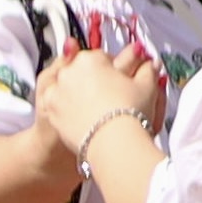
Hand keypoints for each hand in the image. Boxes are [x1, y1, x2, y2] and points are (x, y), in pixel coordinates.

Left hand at [36, 45, 163, 155]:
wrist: (114, 144)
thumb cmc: (128, 114)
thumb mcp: (146, 86)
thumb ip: (147, 71)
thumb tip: (150, 65)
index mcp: (90, 59)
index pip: (101, 57)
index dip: (113, 70)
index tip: (119, 80)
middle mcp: (69, 72)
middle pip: (81, 71)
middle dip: (93, 81)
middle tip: (109, 95)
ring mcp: (57, 92)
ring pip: (67, 88)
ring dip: (78, 94)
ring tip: (96, 109)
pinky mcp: (51, 113)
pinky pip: (57, 106)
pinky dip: (67, 110)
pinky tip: (82, 117)